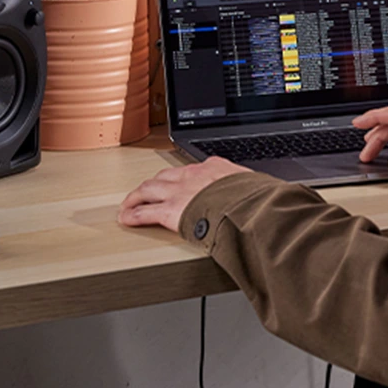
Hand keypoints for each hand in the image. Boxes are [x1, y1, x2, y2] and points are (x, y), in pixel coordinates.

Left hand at [119, 155, 249, 232]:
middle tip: (146, 192)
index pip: (193, 170)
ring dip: (137, 197)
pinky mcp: (170, 211)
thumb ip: (250, 189)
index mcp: (215, 168)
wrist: (248, 205)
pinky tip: (126, 218)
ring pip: (149, 189)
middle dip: (154, 185)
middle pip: (165, 176)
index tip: (179, 182)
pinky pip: (145, 212)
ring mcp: (180, 192)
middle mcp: (193, 176)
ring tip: (129, 204)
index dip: (182, 178)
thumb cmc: (256, 198)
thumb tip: (261, 194)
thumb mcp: (256, 186)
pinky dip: (133, 215)